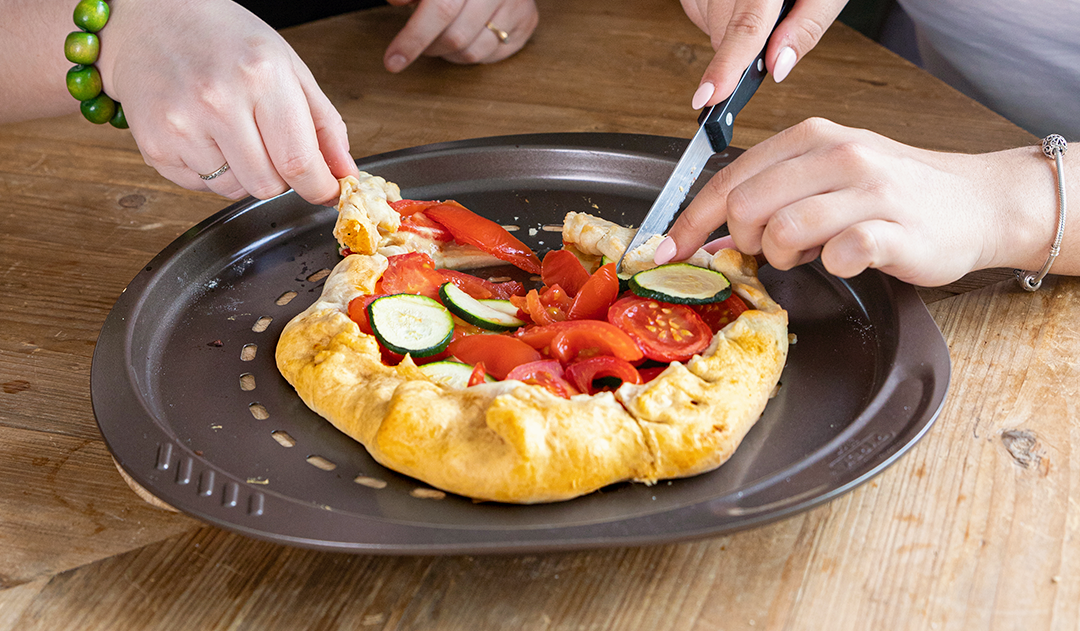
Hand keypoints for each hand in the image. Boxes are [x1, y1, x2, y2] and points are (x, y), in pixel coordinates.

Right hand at [99, 0, 357, 205]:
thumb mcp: (288, 66)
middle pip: (269, 185)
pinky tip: (206, 135)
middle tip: (272, 145)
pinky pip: (202, 187)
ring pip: (236, 191)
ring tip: (234, 134)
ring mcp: (181, 126)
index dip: (319, 187)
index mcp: (261, 77)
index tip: (327, 191)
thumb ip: (324, 124)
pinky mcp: (155, 146)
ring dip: (246, 175)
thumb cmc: (224, 37)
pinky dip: (213, 171)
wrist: (151, 17)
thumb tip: (346, 173)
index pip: (299, 162)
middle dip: (282, 177)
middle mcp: (217, 102)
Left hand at [383, 0, 538, 71]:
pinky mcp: (527, 21)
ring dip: (449, 54)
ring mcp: (516, 5)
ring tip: (443, 38)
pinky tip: (467, 37)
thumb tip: (396, 1)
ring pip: (473, 52)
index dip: (413, 38)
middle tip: (421, 42)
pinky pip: (492, 56)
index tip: (393, 61)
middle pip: (456, 37)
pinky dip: (471, 53)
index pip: (440, 9)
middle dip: (430, 47)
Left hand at [661, 118, 1058, 286]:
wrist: (975, 203)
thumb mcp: (825, 181)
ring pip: (782, 232)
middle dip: (743, 241)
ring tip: (812, 253)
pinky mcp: (894, 229)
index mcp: (810, 138)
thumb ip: (768, 202)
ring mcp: (868, 190)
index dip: (690, 221)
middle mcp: (837, 155)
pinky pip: (837, 255)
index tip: (668, 250)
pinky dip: (831, 266)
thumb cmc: (893, 195)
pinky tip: (846, 258)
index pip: (729, 179)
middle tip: (768, 250)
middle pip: (746, 206)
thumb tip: (707, 240)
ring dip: (784, 257)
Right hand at [680, 0, 846, 108]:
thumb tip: (777, 68)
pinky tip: (740, 6)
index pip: (745, 26)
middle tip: (775, 26)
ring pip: (712, 32)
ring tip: (761, 6)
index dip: (727, 65)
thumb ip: (805, 30)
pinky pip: (703, 20)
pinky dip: (723, 23)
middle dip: (746, 49)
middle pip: (725, 36)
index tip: (710, 95)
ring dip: (734, 34)